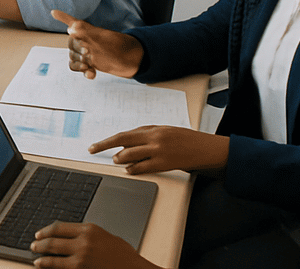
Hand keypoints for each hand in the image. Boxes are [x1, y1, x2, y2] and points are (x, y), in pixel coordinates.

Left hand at [31, 221, 155, 268]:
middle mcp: (83, 243)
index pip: (59, 228)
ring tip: (36, 259)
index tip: (39, 234)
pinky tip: (47, 268)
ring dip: (43, 258)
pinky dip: (53, 268)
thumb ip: (87, 234)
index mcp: (88, 229)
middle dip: (40, 244)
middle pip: (54, 241)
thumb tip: (72, 236)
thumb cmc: (124, 255)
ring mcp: (82, 259)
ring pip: (55, 258)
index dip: (46, 231)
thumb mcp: (104, 236)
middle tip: (33, 246)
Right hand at [51, 10, 143, 78]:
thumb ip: (86, 32)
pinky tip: (91, 74)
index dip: (63, 17)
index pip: (73, 22)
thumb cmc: (121, 47)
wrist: (135, 61)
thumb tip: (69, 28)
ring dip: (78, 63)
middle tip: (87, 54)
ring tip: (88, 66)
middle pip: (70, 45)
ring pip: (73, 57)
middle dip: (76, 50)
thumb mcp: (103, 38)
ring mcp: (89, 53)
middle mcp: (87, 41)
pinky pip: (79, 67)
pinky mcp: (92, 64)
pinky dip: (82, 71)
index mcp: (88, 32)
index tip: (53, 12)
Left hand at [90, 125, 228, 174]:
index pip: (124, 134)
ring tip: (115, 160)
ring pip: (132, 155)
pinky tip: (129, 170)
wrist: (205, 148)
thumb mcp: (165, 130)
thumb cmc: (186, 138)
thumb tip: (129, 141)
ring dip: (120, 158)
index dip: (107, 140)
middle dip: (105, 146)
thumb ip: (147, 133)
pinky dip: (134, 169)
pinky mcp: (166, 163)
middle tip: (93, 150)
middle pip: (123, 142)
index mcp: (152, 129)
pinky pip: (145, 167)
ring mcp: (159, 151)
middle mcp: (153, 138)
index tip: (96, 145)